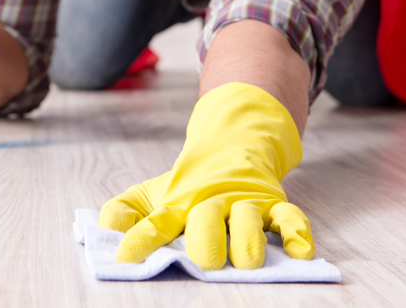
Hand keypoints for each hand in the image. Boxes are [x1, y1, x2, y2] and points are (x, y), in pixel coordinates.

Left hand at [99, 82, 313, 270]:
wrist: (231, 145)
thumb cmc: (187, 186)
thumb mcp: (151, 194)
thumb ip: (124, 211)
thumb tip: (105, 230)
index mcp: (177, 204)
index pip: (155, 224)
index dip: (140, 241)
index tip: (127, 258)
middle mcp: (210, 203)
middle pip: (206, 222)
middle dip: (205, 242)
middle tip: (205, 259)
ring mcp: (243, 202)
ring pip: (247, 219)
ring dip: (247, 239)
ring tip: (245, 259)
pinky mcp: (273, 203)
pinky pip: (290, 217)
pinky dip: (297, 232)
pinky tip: (300, 251)